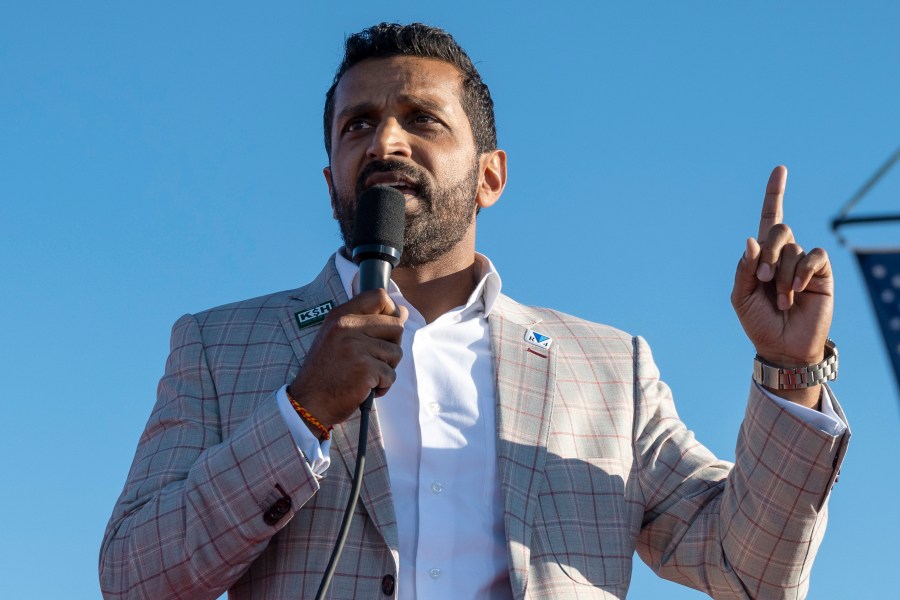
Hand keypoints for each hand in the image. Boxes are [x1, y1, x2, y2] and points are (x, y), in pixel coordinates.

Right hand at [288, 289, 407, 428]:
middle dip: (392, 346)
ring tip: (366, 376)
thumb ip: (369, 323)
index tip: (385, 330)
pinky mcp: (365, 368)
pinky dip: (383, 386)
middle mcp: (347, 327)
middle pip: (396, 325)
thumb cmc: (327, 372)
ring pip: (396, 352)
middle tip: (374, 360)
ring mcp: (356, 347)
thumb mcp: (340, 339)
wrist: (310, 402)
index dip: (390, 312)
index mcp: (340, 316)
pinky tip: (365, 388)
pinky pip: (391, 375)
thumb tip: (403, 312)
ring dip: (387, 369)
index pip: (378, 296)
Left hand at [731, 166, 833, 405]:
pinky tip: (797, 291)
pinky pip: (813, 256)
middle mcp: (784, 254)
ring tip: (781, 300)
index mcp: (762, 256)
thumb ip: (743, 269)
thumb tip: (750, 240)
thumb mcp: (741, 297)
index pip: (769, 219)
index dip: (774, 194)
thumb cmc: (758, 322)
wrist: (782, 347)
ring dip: (782, 275)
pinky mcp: (821, 273)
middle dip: (767, 253)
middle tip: (763, 279)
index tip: (780, 169)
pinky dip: (801, 272)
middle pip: (779, 230)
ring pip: (793, 248)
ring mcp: (803, 263)